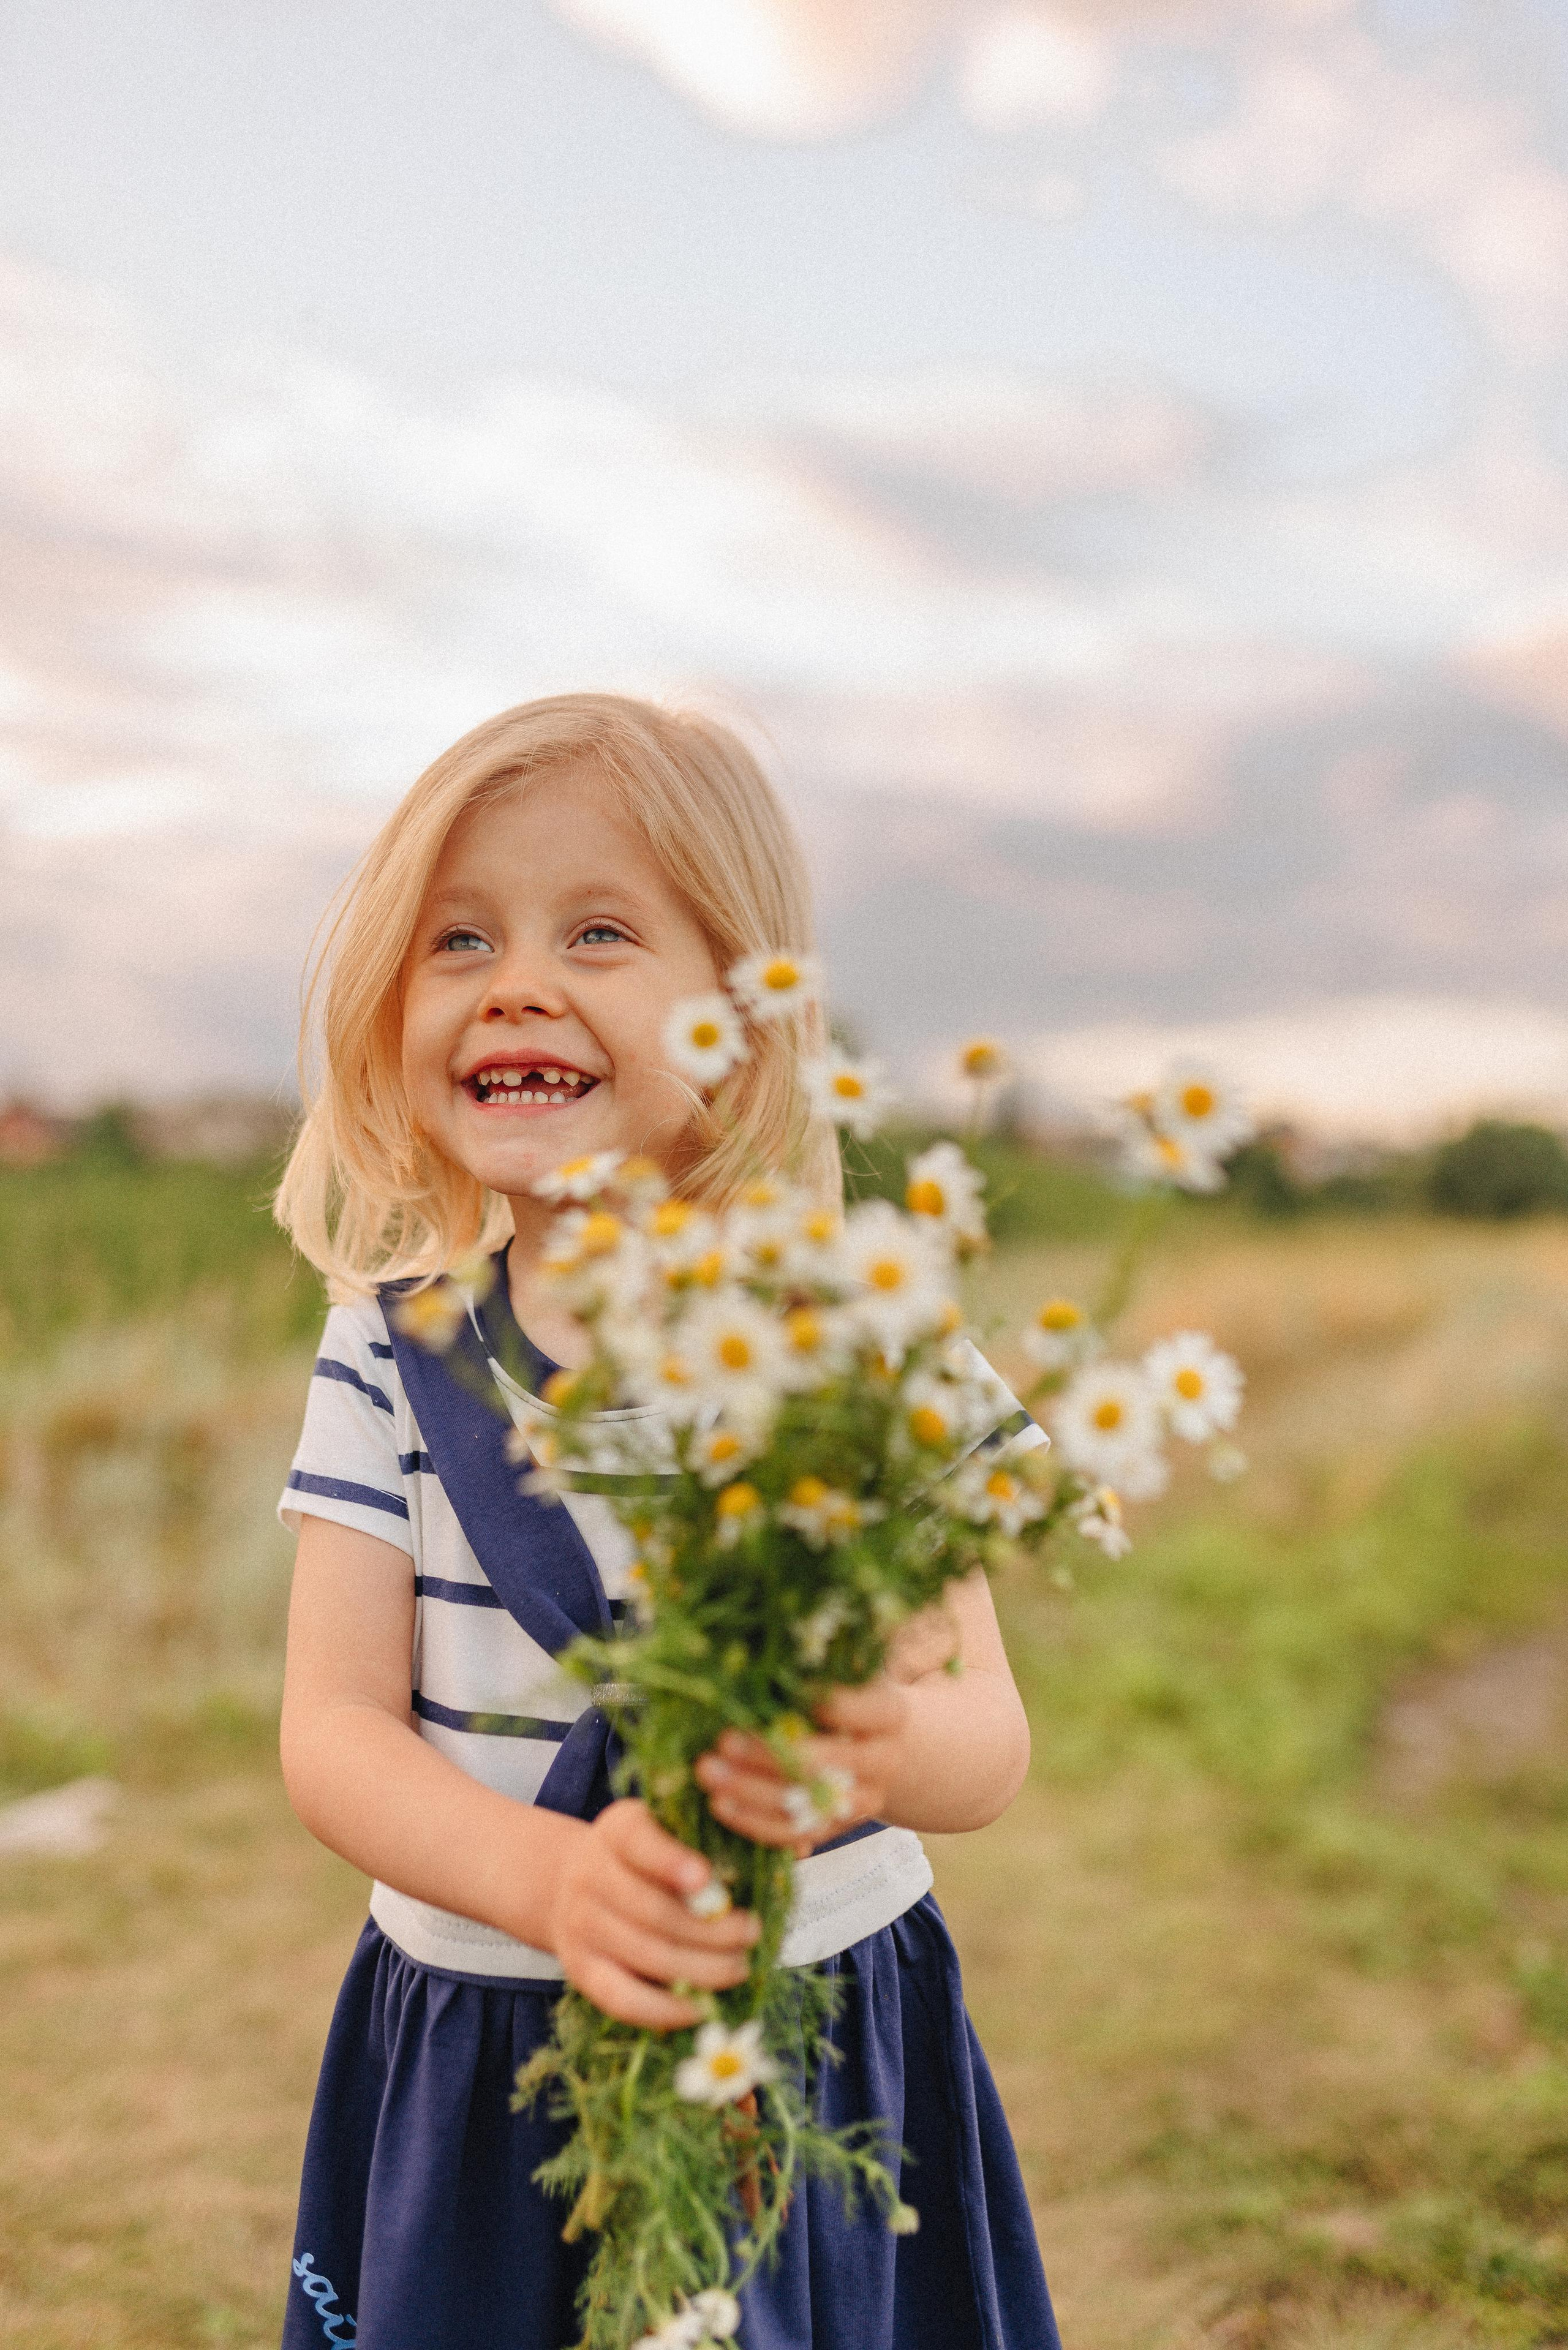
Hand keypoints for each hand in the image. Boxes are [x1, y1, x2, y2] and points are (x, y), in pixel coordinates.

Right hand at [545, 1798, 760, 2028]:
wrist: (570, 1884)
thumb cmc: (639, 1860)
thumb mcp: (660, 1832)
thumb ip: (694, 1847)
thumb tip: (742, 1885)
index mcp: (617, 1831)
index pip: (638, 1841)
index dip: (670, 1861)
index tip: (706, 1878)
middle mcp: (590, 1876)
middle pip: (652, 1910)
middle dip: (711, 1929)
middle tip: (752, 1933)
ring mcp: (581, 1926)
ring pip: (647, 1956)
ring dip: (702, 1968)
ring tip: (739, 1967)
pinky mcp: (581, 1970)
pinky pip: (623, 1999)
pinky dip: (664, 2010)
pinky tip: (699, 2008)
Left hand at [693, 1682, 910, 1852]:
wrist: (882, 1745)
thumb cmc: (849, 1692)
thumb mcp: (847, 1671)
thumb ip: (818, 1663)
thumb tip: (768, 1641)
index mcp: (890, 1715)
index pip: (867, 1709)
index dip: (831, 1703)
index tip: (788, 1690)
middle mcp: (882, 1762)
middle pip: (828, 1764)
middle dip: (770, 1753)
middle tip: (722, 1739)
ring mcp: (861, 1801)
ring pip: (807, 1806)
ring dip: (751, 1792)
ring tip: (707, 1771)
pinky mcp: (836, 1829)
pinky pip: (795, 1834)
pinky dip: (754, 1823)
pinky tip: (720, 1804)